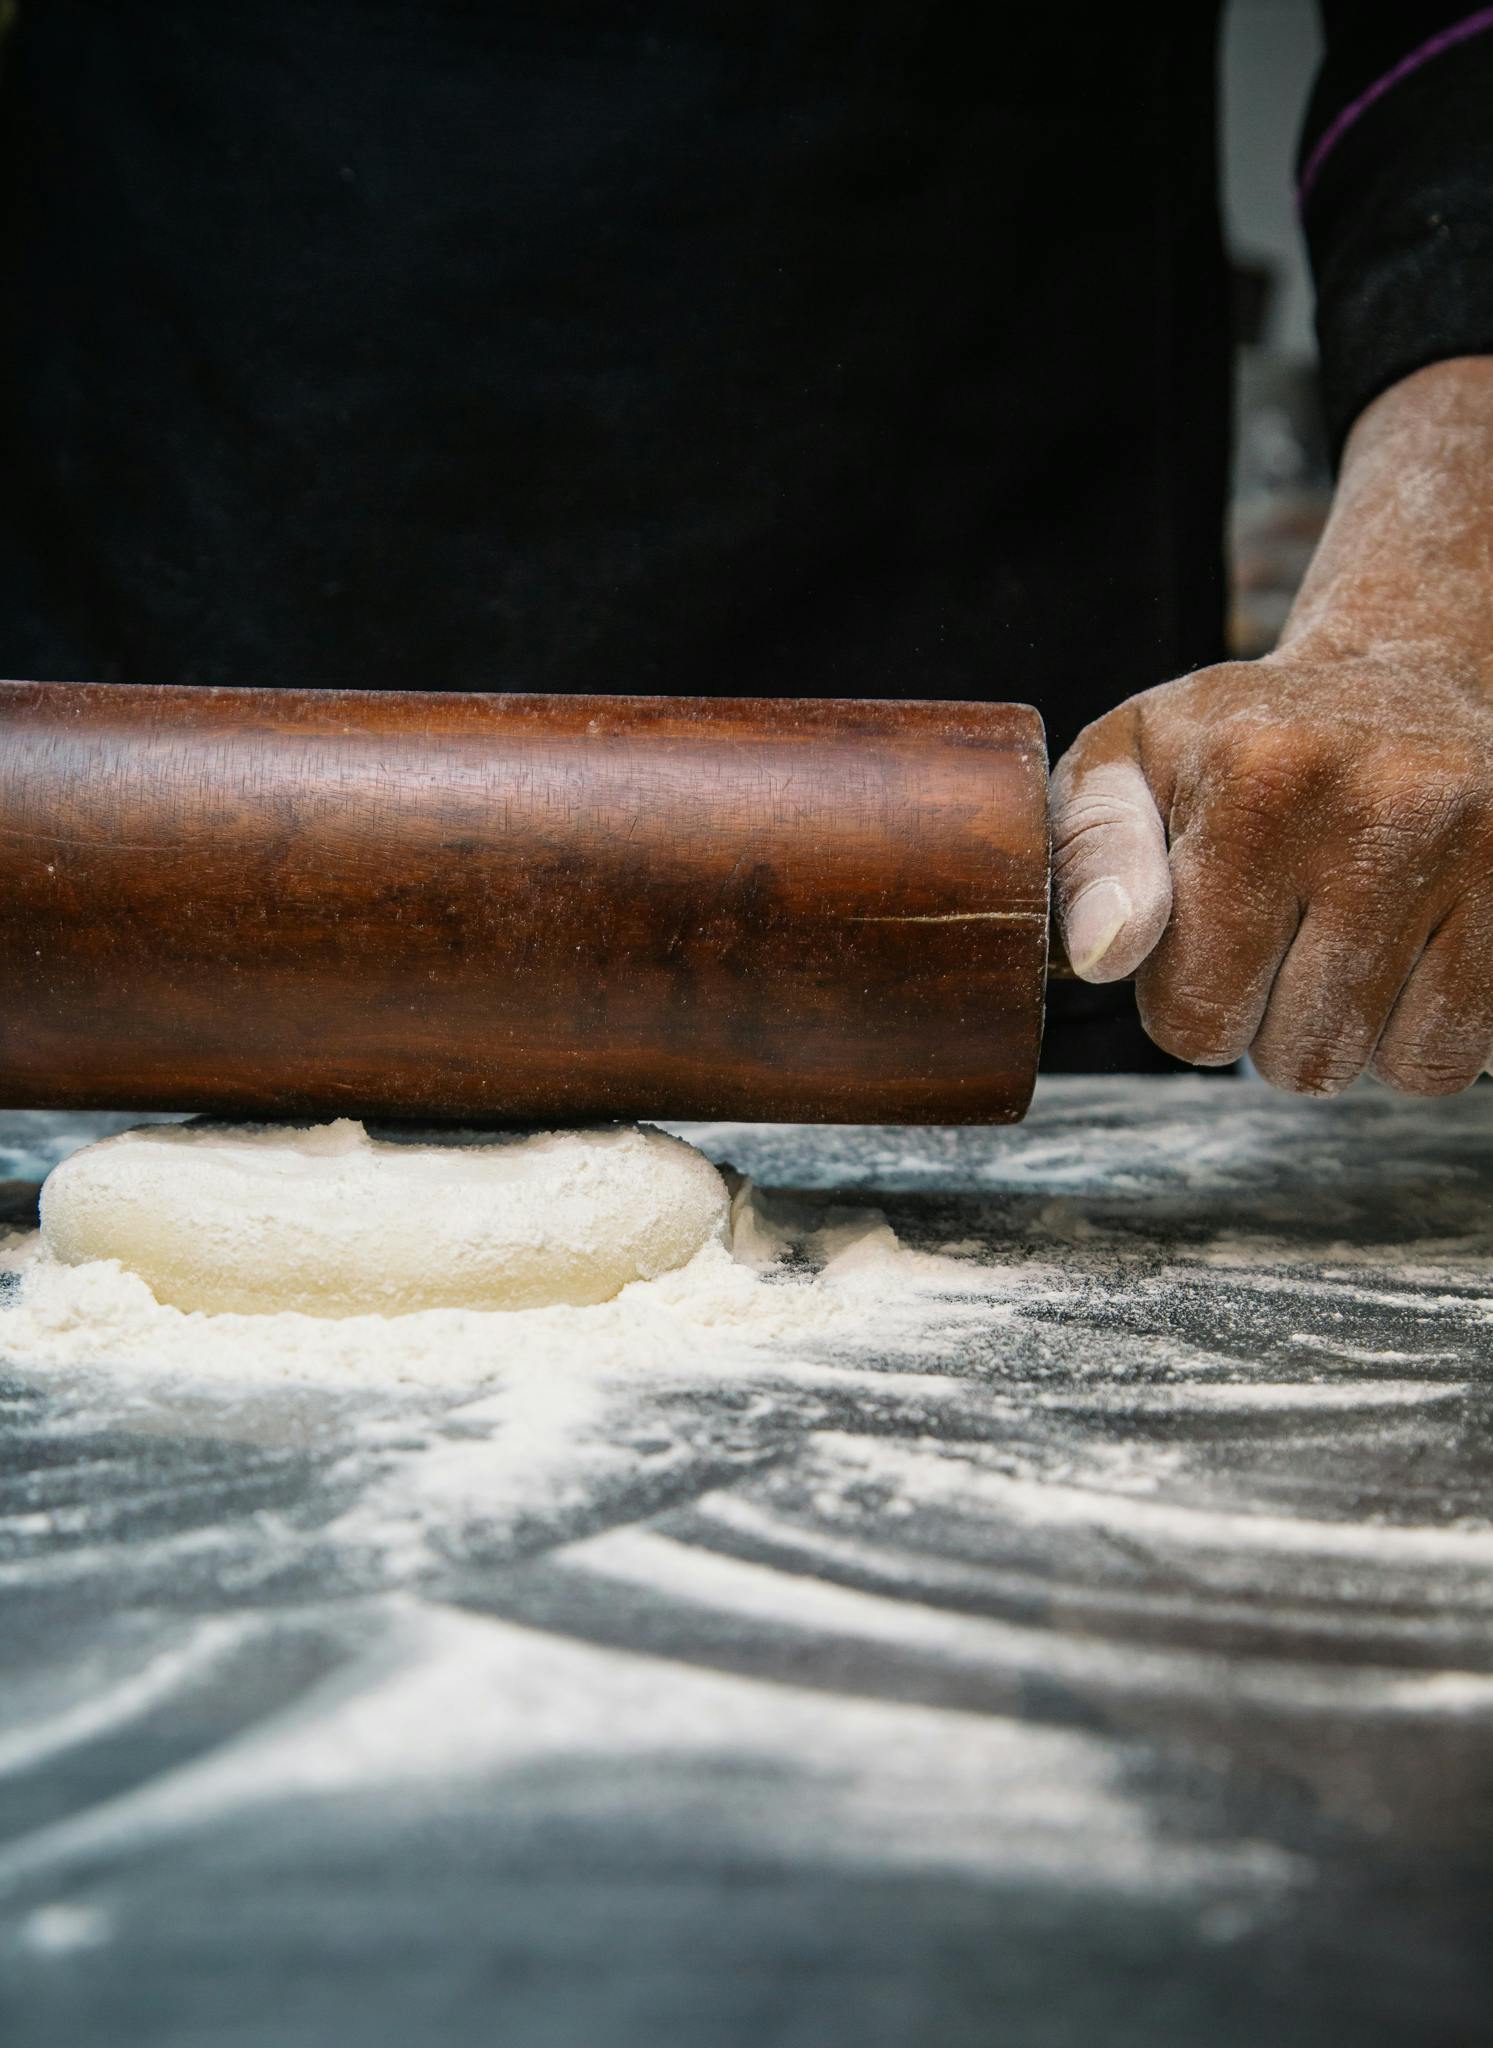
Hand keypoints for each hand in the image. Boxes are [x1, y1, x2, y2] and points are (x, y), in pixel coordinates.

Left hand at [1050, 357, 1492, 1096]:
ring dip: (1344, 1034)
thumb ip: (1088, 856)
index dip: (1185, 1001)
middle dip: (1265, 1024)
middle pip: (1291, 1055)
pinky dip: (1416, 1036)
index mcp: (1256, 780)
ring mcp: (1475, 850)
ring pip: (1378, 1064)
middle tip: (1276, 938)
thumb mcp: (1128, 761)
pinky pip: (1455, 1056)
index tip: (1203, 937)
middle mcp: (1378, 807)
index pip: (1193, 1014)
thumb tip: (1101, 957)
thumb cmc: (1240, 742)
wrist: (1405, 677)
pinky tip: (1401, 955)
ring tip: (1336, 942)